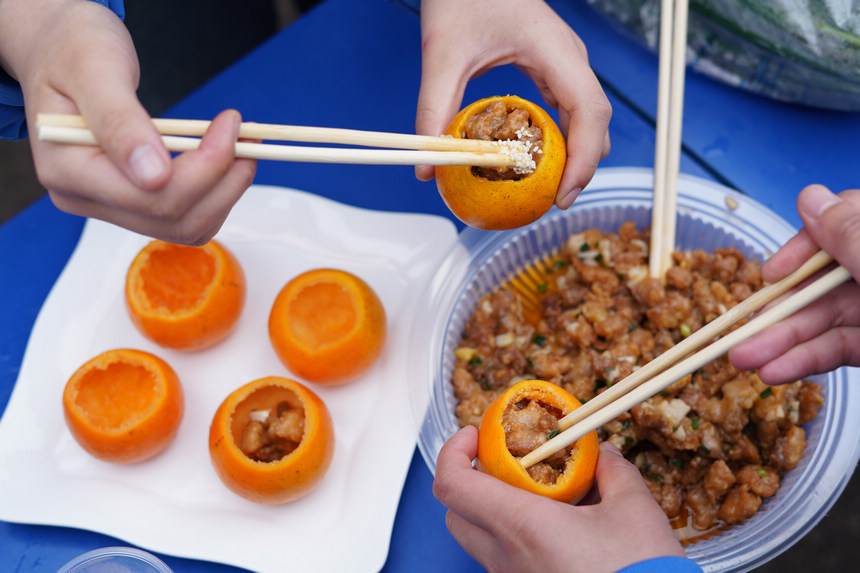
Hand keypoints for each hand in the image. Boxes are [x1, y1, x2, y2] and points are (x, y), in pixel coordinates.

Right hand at [0, 0, 255, 243]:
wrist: (61, 49)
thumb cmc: (72, 49)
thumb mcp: (93, 69)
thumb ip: (119, 121)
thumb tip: (153, 175)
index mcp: (66, 171)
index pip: (152, 196)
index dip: (205, 166)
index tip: (230, 124)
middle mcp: (84, 198)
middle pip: (174, 218)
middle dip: (223, 179)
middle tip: (246, 136)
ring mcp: (109, 205)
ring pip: (186, 226)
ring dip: (226, 191)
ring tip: (243, 147)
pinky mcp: (134, 202)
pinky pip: (186, 216)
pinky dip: (216, 193)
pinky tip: (227, 160)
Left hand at [414, 0, 610, 208]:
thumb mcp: (442, 54)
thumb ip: (432, 109)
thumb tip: (425, 167)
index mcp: (555, 50)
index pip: (590, 111)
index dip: (584, 159)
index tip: (562, 195)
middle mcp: (570, 58)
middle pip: (596, 121)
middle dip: (583, 166)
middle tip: (552, 202)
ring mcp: (565, 63)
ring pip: (586, 118)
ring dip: (574, 156)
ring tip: (545, 190)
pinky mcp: (552, 68)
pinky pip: (566, 111)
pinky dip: (558, 140)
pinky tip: (533, 162)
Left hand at [433, 426, 684, 572]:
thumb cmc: (640, 571)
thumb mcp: (634, 510)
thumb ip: (613, 472)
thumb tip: (603, 453)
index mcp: (520, 525)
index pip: (453, 484)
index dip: (453, 452)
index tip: (474, 435)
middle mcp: (505, 557)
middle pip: (456, 512)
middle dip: (471, 480)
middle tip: (504, 463)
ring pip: (479, 539)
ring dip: (495, 510)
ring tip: (539, 495)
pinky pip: (504, 560)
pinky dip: (516, 536)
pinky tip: (557, 529)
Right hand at [729, 184, 859, 382]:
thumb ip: (852, 234)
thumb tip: (809, 196)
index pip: (837, 223)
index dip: (800, 249)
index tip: (773, 274)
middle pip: (819, 280)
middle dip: (776, 308)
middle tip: (737, 330)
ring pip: (822, 319)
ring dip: (780, 341)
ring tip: (742, 360)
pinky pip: (837, 347)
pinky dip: (805, 360)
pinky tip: (775, 371)